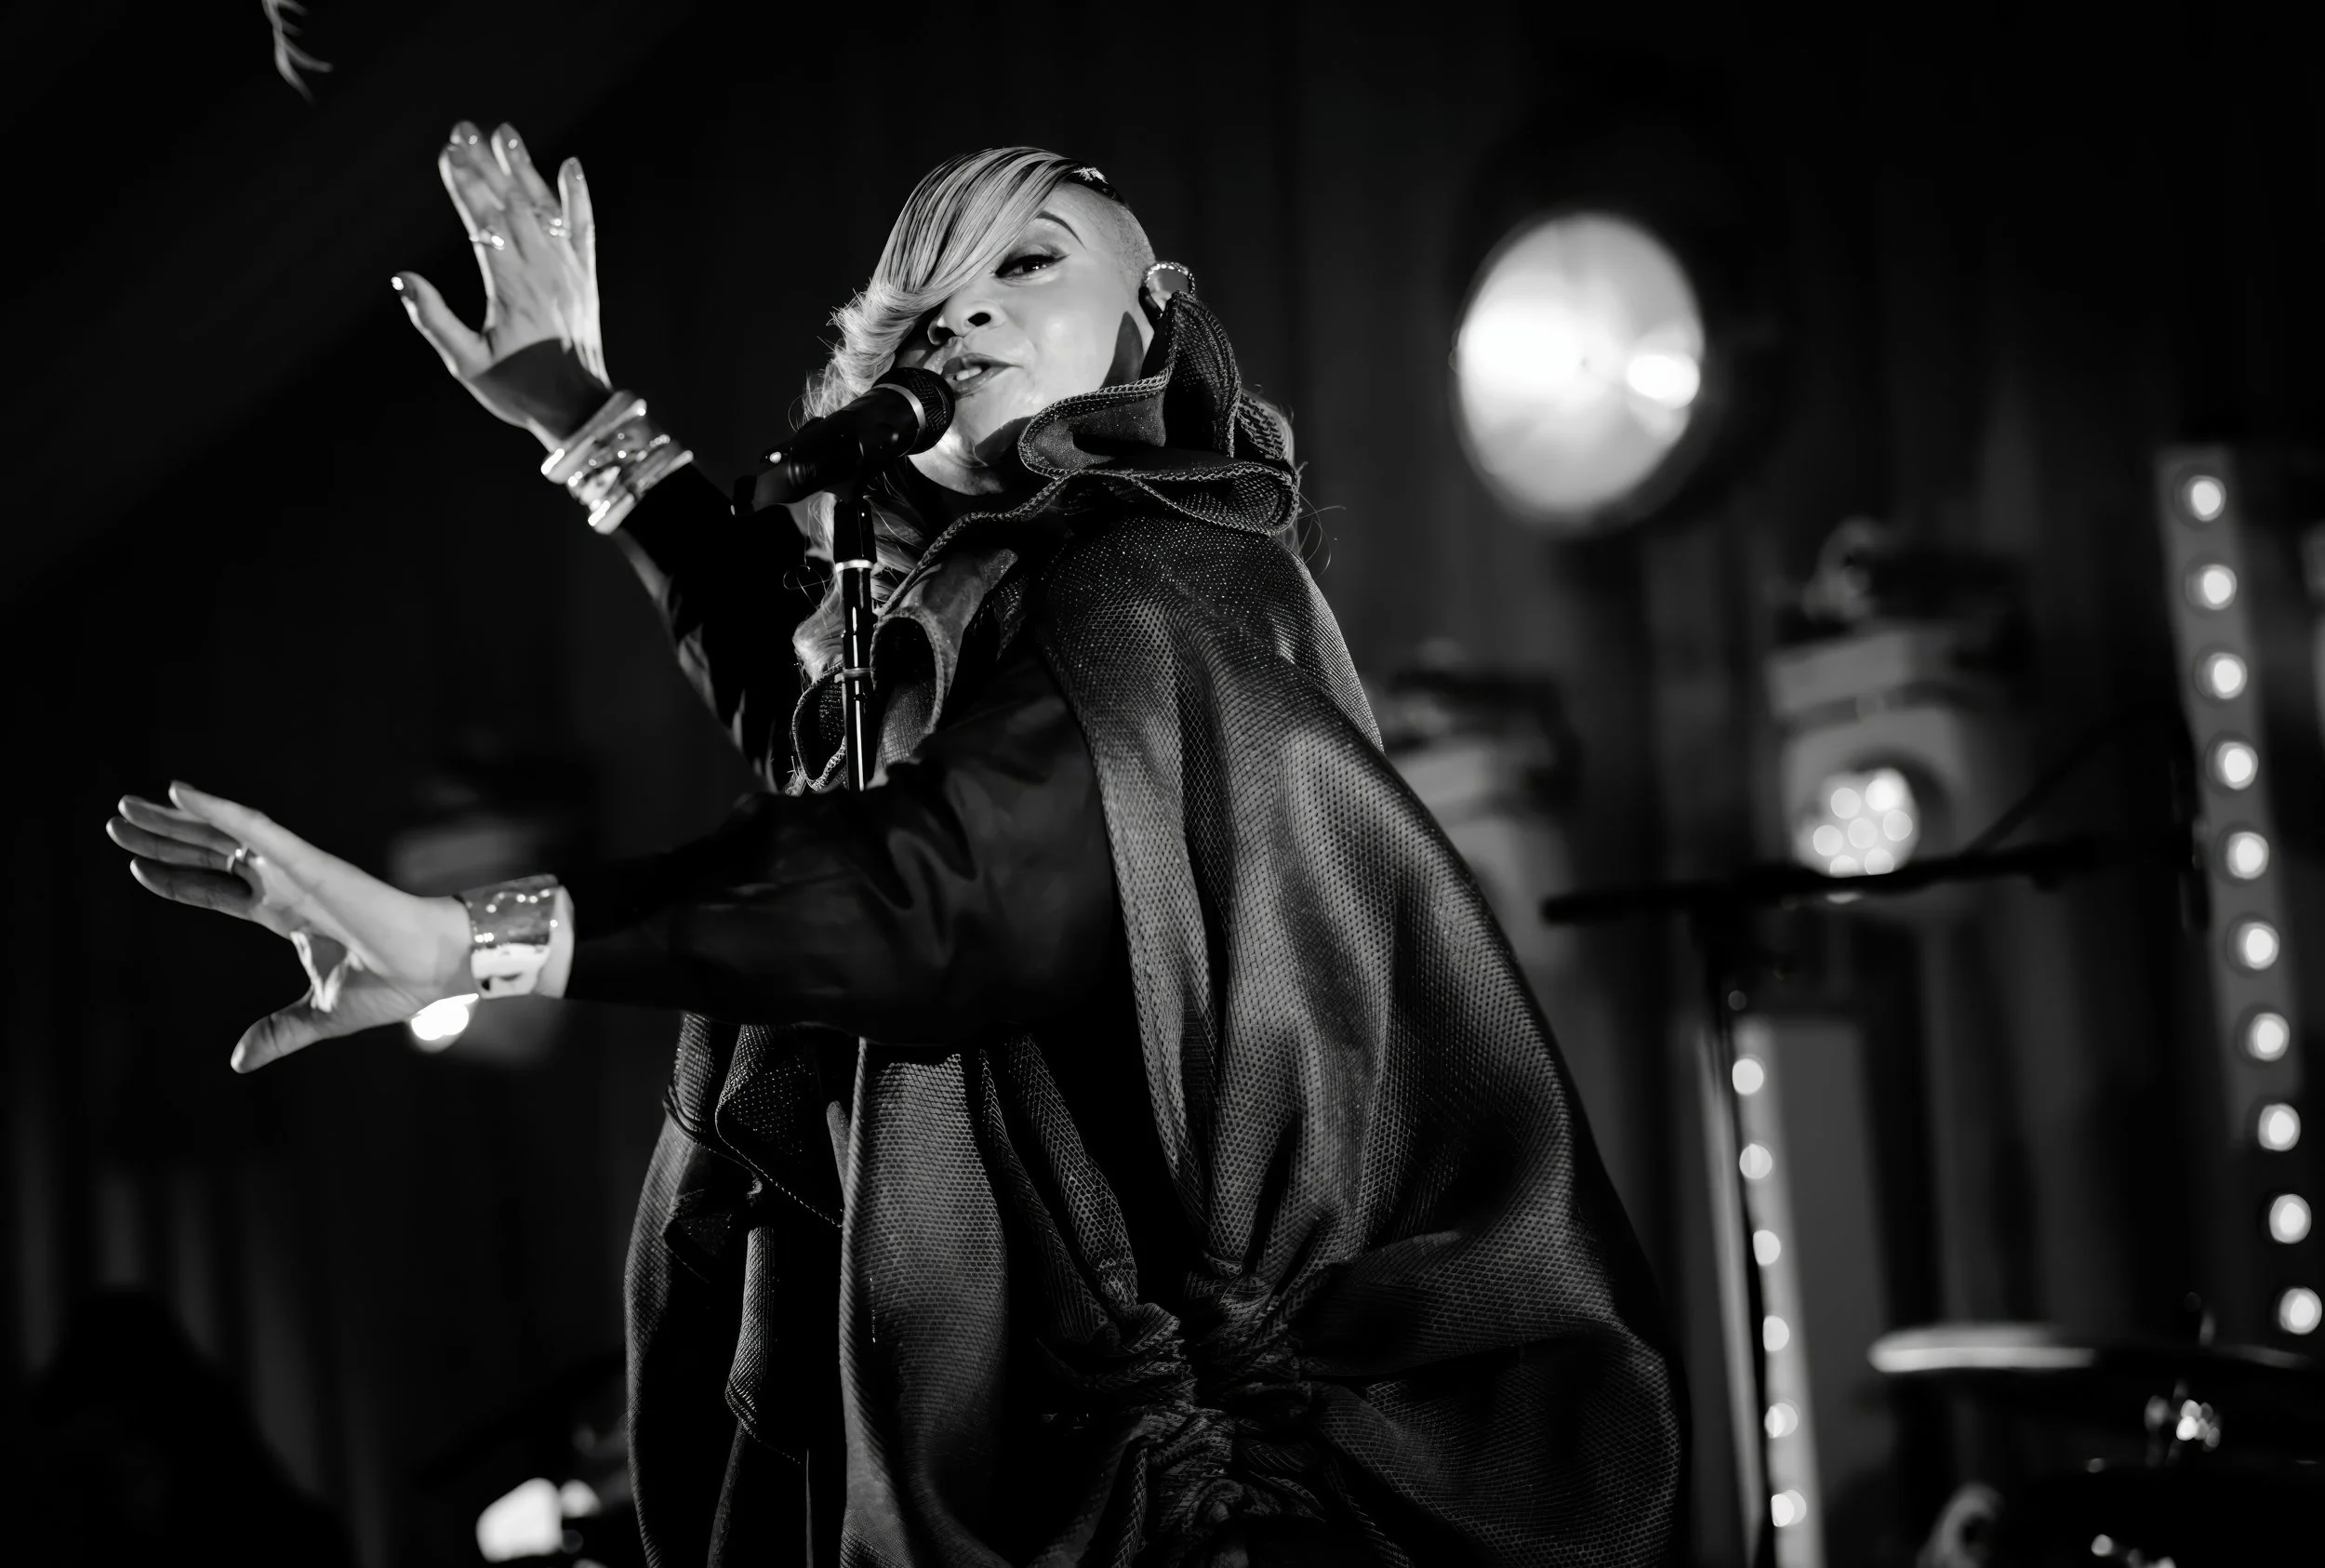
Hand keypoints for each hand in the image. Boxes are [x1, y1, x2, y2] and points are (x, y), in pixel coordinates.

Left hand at [106, 784, 473, 1072]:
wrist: (433, 968)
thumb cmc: (391, 985)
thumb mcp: (319, 1015)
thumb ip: (278, 1032)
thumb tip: (237, 1063)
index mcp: (285, 914)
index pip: (217, 891)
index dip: (177, 879)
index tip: (135, 868)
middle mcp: (284, 884)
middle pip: (210, 854)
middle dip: (163, 839)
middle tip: (117, 821)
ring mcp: (294, 869)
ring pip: (222, 835)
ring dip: (175, 819)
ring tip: (129, 805)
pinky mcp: (309, 861)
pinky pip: (256, 828)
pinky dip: (217, 810)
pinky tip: (179, 794)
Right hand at [396, 121, 609, 446]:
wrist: (577, 407)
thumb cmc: (516, 389)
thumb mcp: (466, 363)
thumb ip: (434, 320)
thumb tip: (402, 278)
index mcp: (509, 288)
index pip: (482, 223)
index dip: (464, 186)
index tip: (446, 153)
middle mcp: (541, 271)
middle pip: (510, 205)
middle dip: (484, 164)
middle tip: (462, 128)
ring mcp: (567, 271)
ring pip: (545, 209)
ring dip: (524, 168)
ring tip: (504, 132)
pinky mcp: (586, 278)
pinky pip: (584, 229)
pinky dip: (578, 198)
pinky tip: (572, 166)